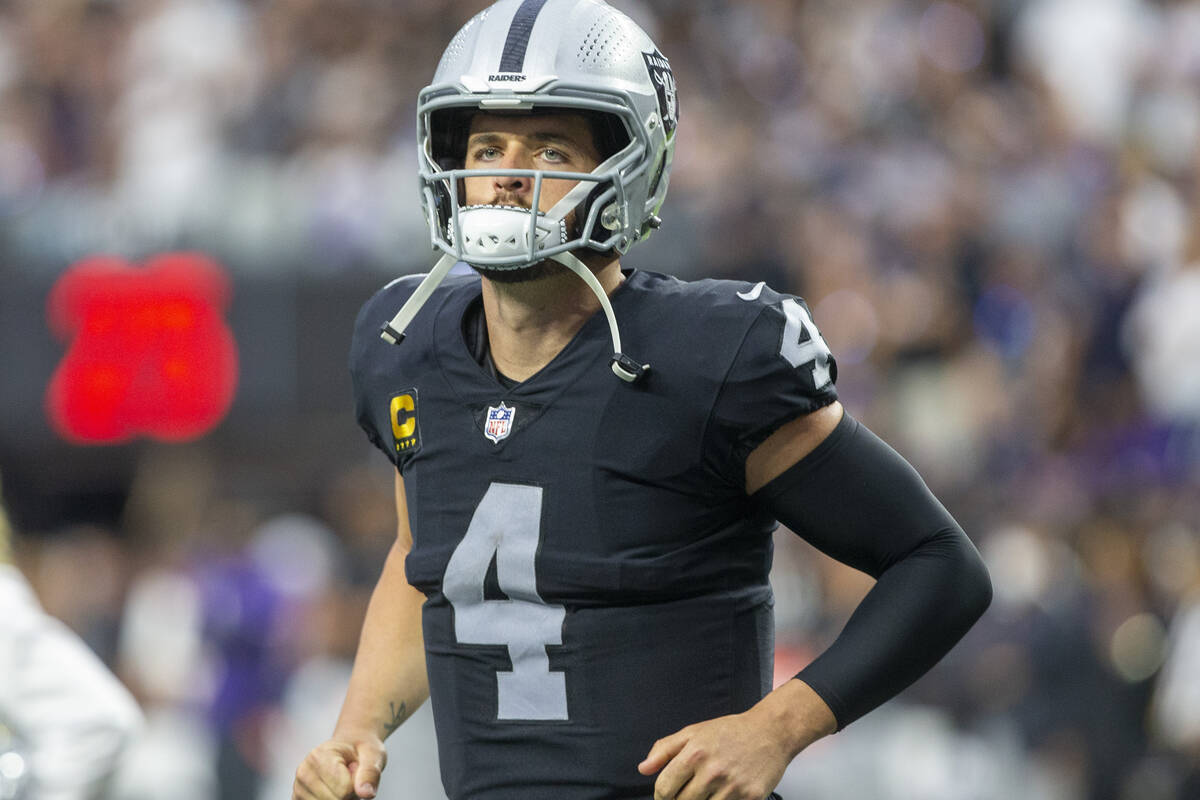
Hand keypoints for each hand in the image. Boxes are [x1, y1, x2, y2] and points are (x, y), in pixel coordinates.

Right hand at [293, 736, 386, 799]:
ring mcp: (298, 787)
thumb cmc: (361, 750)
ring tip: (342, 783)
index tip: (356, 769)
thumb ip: (370, 772)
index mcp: (319, 756)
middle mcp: (304, 772)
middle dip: (349, 795)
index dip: (357, 786)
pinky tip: (333, 791)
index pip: (344, 790)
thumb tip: (366, 793)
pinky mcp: (298, 799)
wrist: (350, 748)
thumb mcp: (373, 754)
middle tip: (351, 777)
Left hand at [636, 711, 789, 799]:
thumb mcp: (693, 732)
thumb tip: (644, 768)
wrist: (770, 732)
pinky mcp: (749, 798)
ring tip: (706, 792)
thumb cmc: (731, 731)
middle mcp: (712, 772)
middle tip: (688, 793)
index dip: (661, 797)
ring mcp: (732, 788)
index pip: (664, 789)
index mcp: (695, 753)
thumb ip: (664, 749)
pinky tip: (723, 794)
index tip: (666, 797)